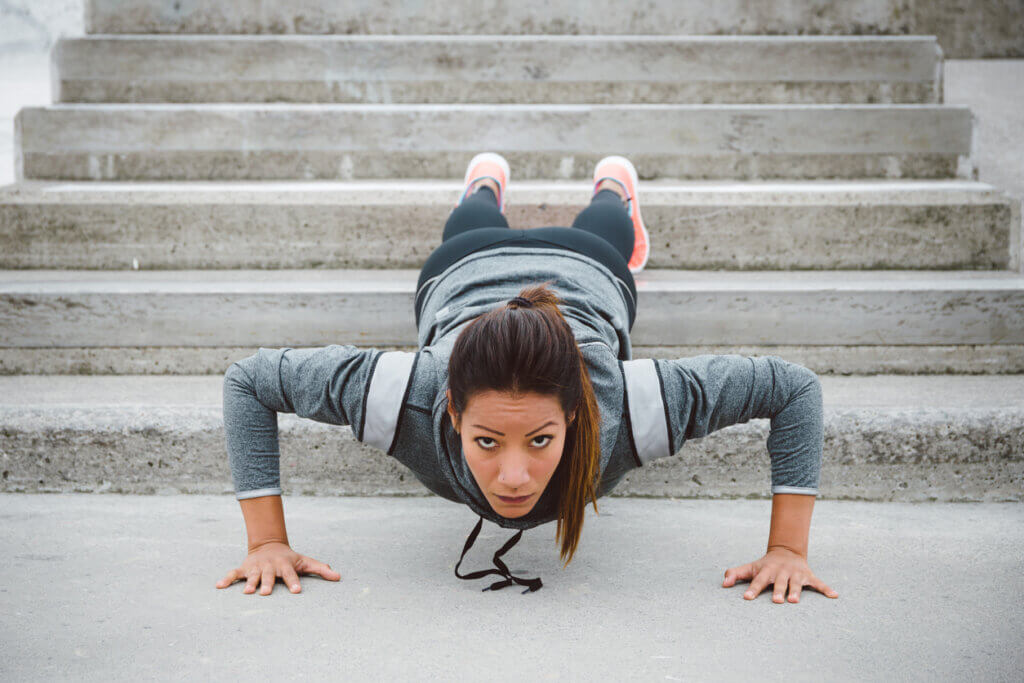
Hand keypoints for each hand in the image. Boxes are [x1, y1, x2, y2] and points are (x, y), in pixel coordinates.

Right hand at [215, 541, 341, 594]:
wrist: (269, 544)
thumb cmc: (290, 558)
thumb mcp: (305, 561)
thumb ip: (321, 569)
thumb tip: (338, 577)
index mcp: (285, 565)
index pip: (291, 574)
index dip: (294, 582)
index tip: (297, 591)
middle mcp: (270, 566)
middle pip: (269, 575)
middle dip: (267, 583)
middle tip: (265, 593)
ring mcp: (256, 567)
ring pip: (252, 575)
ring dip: (250, 583)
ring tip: (247, 592)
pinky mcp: (244, 568)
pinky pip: (233, 574)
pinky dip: (226, 579)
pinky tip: (218, 586)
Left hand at [722, 547, 837, 602]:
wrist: (786, 551)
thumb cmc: (765, 565)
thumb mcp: (750, 567)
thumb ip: (735, 573)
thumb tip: (723, 583)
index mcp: (767, 571)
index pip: (758, 581)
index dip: (752, 589)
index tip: (747, 598)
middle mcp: (781, 572)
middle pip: (779, 583)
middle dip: (777, 591)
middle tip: (776, 601)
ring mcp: (795, 574)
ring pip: (796, 583)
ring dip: (796, 591)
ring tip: (794, 601)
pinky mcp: (808, 576)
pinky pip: (819, 583)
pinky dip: (826, 589)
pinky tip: (834, 596)